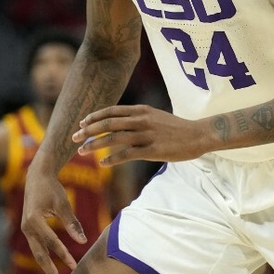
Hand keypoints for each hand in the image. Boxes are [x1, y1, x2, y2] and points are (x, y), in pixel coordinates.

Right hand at [20, 163, 84, 273]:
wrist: (36, 176)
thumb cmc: (52, 188)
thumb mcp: (63, 203)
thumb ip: (72, 222)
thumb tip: (83, 241)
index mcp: (34, 220)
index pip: (51, 241)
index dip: (64, 254)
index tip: (74, 266)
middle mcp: (27, 227)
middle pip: (40, 255)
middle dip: (51, 272)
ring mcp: (26, 230)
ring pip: (37, 254)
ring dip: (48, 268)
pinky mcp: (28, 230)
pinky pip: (37, 247)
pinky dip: (46, 258)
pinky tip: (54, 268)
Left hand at [73, 104, 211, 164]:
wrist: (199, 135)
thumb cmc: (176, 128)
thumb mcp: (155, 116)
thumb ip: (137, 118)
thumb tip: (119, 123)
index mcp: (141, 110)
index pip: (112, 111)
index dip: (94, 117)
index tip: (81, 123)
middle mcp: (142, 120)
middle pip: (109, 123)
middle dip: (89, 130)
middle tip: (74, 137)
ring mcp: (147, 135)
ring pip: (115, 138)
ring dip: (95, 145)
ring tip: (82, 151)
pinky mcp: (153, 150)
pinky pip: (128, 154)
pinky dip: (113, 158)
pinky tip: (103, 163)